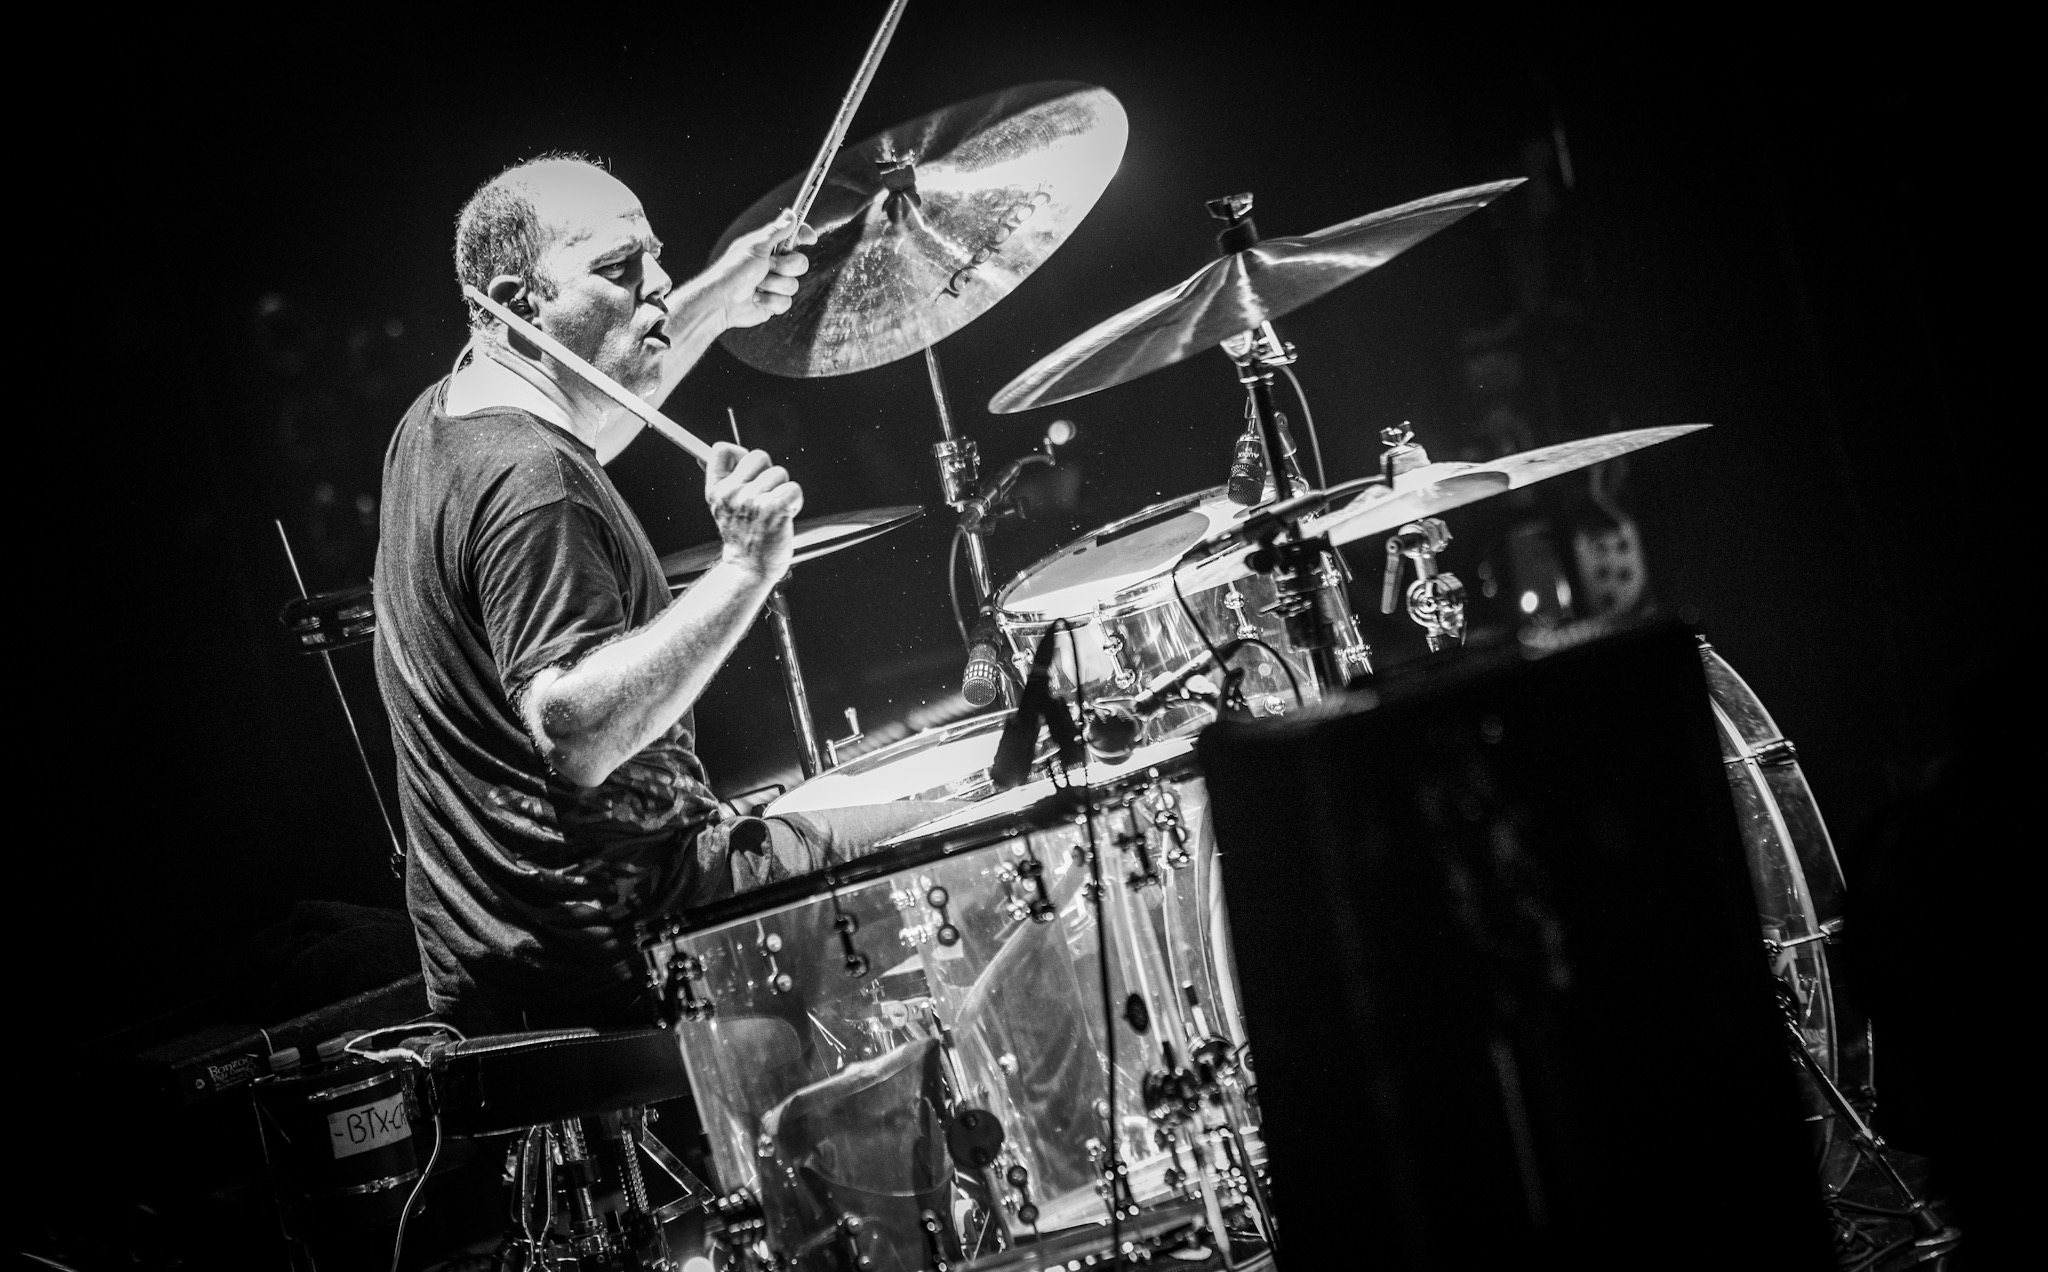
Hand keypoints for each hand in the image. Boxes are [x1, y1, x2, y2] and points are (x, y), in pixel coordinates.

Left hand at [703, 211, 817, 330]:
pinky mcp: (774, 303)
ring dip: (774, 285)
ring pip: (794, 285)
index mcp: (769, 247)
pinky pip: (786, 302)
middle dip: (785, 267)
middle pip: (800, 263)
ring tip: (756, 286)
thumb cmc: (734, 270)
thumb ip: (776, 231)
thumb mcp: (756, 246)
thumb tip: (791, 214)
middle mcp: (774, 265)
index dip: (803, 235)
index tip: (810, 238)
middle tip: (768, 266)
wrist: (722, 302)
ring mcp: (775, 284)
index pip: (793, 237)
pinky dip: (770, 301)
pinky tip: (756, 299)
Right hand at [705, 442, 802, 582]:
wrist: (750, 569)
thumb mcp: (721, 506)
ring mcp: (752, 501)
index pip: (722, 450)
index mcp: (717, 490)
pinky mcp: (774, 509)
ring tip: (774, 511)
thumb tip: (717, 448)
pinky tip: (787, 513)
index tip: (748, 473)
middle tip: (764, 498)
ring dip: (782, 490)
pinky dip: (795, 500)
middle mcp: (732, 494)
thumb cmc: (742, 535)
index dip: (740, 455)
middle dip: (767, 473)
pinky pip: (793, 488)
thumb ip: (720, 476)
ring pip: (779, 473)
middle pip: (759, 456)